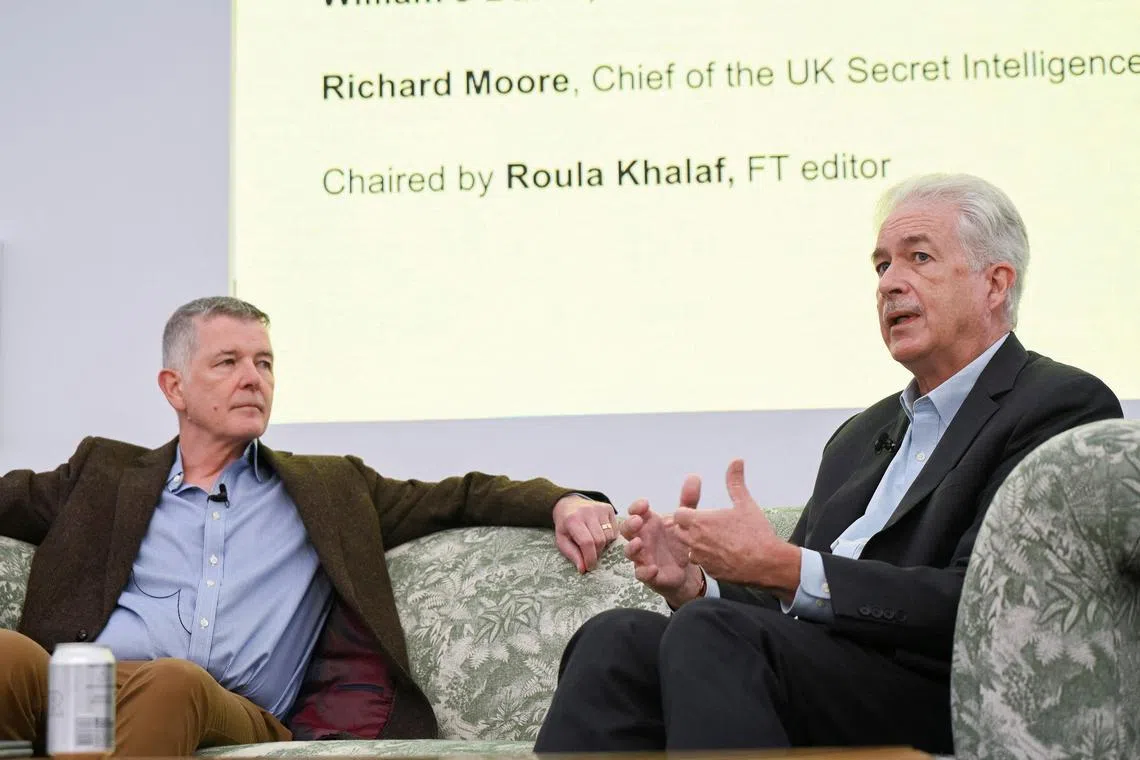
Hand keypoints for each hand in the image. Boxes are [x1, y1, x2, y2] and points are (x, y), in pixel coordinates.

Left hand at [553, 494, 617, 573]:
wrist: (568, 505)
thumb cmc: (565, 526)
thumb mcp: (562, 541)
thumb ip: (572, 555)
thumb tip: (583, 569)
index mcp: (572, 520)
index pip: (586, 542)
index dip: (590, 558)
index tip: (590, 567)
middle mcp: (587, 511)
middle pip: (600, 540)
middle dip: (597, 553)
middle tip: (591, 555)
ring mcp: (599, 508)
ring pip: (609, 536)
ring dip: (603, 545)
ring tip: (594, 543)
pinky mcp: (608, 508)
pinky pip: (615, 529)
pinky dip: (609, 536)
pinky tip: (600, 534)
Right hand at [622, 475, 704, 606]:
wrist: (687, 570)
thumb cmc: (679, 541)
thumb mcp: (685, 520)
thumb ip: (688, 500)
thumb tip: (694, 476)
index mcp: (649, 523)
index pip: (636, 511)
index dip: (637, 507)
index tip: (645, 504)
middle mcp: (643, 538)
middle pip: (627, 530)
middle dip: (629, 524)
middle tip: (638, 520)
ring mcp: (643, 556)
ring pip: (629, 552)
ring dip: (632, 547)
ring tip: (640, 543)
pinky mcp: (649, 575)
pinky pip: (642, 574)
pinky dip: (645, 572)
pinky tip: (653, 568)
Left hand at [671, 459, 799, 597]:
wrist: (768, 563)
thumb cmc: (756, 532)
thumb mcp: (745, 503)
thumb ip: (735, 481)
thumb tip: (736, 460)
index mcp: (700, 521)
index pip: (678, 514)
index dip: (687, 513)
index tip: (698, 513)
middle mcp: (696, 540)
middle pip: (680, 531)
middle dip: (689, 527)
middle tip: (706, 525)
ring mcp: (702, 558)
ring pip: (689, 548)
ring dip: (697, 543)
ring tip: (716, 539)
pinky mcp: (710, 571)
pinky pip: (702, 563)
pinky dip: (707, 558)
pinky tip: (723, 554)